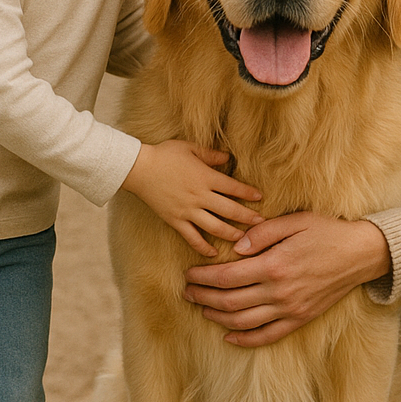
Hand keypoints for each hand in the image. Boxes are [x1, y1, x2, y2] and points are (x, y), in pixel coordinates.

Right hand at [120, 140, 264, 255]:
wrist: (139, 169)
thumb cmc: (165, 154)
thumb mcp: (190, 148)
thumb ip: (211, 154)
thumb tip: (228, 158)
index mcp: (205, 177)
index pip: (233, 187)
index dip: (248, 193)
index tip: (260, 198)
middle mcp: (200, 196)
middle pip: (229, 210)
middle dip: (247, 217)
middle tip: (261, 222)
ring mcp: (188, 211)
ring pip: (215, 227)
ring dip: (231, 233)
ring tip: (244, 238)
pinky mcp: (175, 220)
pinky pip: (192, 237)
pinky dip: (203, 247)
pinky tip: (213, 253)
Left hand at [182, 212, 391, 346]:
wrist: (361, 254)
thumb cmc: (327, 231)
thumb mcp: (295, 221)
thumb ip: (263, 232)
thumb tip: (237, 246)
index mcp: (275, 265)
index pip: (228, 277)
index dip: (204, 277)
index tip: (189, 274)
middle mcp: (280, 292)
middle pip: (230, 301)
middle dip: (204, 297)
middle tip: (187, 291)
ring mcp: (290, 309)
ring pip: (244, 322)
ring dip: (218, 317)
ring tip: (202, 308)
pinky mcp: (300, 319)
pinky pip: (267, 335)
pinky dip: (245, 339)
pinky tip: (229, 335)